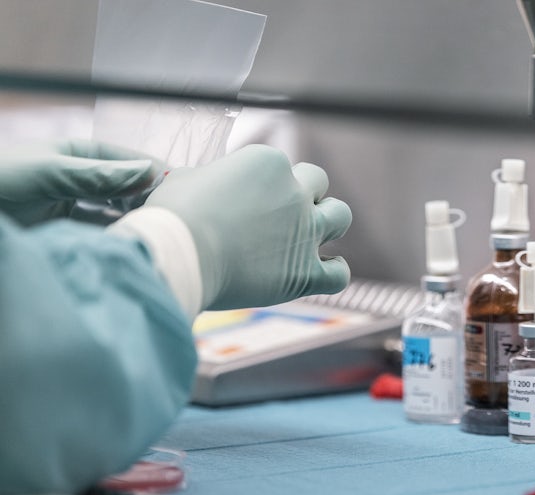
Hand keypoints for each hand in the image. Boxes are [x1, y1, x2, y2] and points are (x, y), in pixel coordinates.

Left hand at [0, 139, 163, 225]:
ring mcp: (67, 204)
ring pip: (109, 209)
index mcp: (71, 153)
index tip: (171, 181)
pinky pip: (94, 230)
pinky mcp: (61, 230)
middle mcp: (73, 177)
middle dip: (142, 194)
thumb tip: (146, 171)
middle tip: (167, 208)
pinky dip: (111, 233)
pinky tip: (127, 239)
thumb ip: (98, 175)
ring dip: (129, 216)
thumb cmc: (0, 180)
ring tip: (151, 225)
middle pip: (119, 184)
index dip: (145, 168)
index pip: (119, 158)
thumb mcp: (50, 172)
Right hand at [138, 144, 351, 310]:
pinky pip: (339, 272)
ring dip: (330, 223)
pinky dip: (335, 271)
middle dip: (305, 194)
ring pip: (341, 216)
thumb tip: (210, 185)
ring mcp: (305, 231)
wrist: (180, 253)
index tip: (241, 202)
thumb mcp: (188, 180)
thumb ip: (211, 179)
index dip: (263, 184)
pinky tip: (325, 269)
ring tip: (311, 236)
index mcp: (267, 162)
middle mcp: (294, 191)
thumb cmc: (173, 216)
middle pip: (317, 181)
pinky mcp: (306, 271)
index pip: (278, 166)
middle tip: (282, 214)